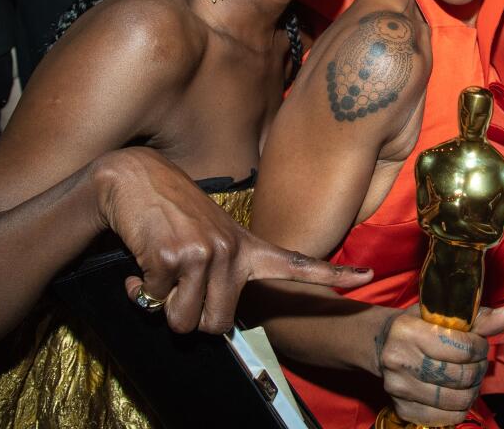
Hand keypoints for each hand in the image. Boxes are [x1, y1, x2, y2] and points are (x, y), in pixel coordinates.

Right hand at [90, 147, 372, 333]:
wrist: (135, 177)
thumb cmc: (171, 214)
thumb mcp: (210, 237)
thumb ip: (221, 274)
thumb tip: (210, 323)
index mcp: (249, 247)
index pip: (300, 264)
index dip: (334, 276)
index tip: (367, 279)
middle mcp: (235, 250)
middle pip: (218, 326)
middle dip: (190, 319)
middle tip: (177, 290)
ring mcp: (208, 252)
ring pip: (184, 322)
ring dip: (162, 306)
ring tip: (161, 269)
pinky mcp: (176, 256)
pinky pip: (153, 301)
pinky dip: (139, 288)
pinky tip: (142, 258)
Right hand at [374, 305, 503, 425]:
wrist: (384, 345)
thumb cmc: (420, 325)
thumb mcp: (445, 315)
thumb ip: (479, 318)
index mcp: (408, 330)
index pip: (461, 347)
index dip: (480, 347)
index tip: (480, 345)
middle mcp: (399, 359)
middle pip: (459, 375)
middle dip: (478, 370)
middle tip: (478, 363)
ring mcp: (399, 387)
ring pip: (454, 399)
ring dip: (472, 391)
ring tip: (470, 379)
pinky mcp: (402, 408)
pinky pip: (444, 418)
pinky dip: (458, 409)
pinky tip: (458, 395)